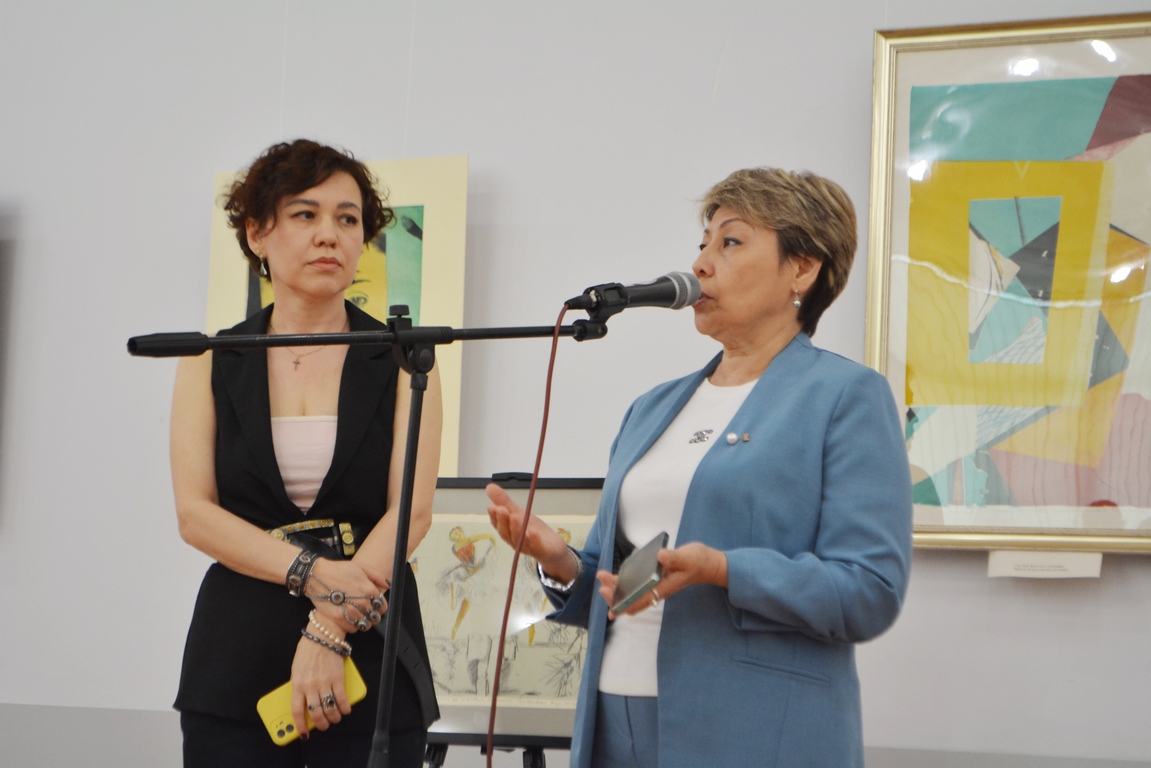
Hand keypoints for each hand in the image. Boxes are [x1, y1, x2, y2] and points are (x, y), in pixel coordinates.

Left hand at [290, 634, 351, 736]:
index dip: (300, 725)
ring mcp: (324, 682)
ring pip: (329, 709)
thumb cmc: (308, 651)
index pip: (297, 711)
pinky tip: (345, 710)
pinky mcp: (338, 678)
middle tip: (324, 726)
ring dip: (333, 718)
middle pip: (315, 713)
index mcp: (297, 684)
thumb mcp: (297, 670)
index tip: (304, 733)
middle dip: (321, 724)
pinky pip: (341, 699)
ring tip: (335, 718)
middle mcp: (310, 686)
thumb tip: (304, 702)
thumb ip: (299, 686)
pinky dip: (344, 708)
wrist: (323, 635)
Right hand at [306, 558, 389, 633]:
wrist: (316, 576)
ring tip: (357, 615)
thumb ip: (377, 576)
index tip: (375, 606)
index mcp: (369, 590)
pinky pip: (353, 629)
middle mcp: (362, 603)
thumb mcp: (360, 567)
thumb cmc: (339, 570)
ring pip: (365, 625)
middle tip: (365, 611)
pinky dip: (352, 626)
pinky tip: (348, 618)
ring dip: (363, 622)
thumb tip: (388, 586)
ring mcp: (351, 612)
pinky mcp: (339, 619)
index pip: (383, 607)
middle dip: (372, 615)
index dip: (380, 607)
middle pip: (375, 617)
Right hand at [486, 483, 572, 578]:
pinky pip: (536, 547)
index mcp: (508, 532)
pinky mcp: (542, 551)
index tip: (491, 507)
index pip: (497, 526)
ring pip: (519, 541)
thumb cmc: (532, 531)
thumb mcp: (519, 513)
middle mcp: (515, 541)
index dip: (494, 517)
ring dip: (516, 529)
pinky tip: (533, 531)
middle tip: (501, 509)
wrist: (551, 548)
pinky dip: (534, 540)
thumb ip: (504, 502)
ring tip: (515, 516)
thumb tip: (489, 486)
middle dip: (503, 522)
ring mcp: (528, 548)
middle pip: (506, 534)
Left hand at [596, 542, 726, 618]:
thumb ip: (674, 558)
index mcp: (662, 589)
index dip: (621, 601)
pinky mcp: (654, 577)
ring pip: (631, 592)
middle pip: (631, 599)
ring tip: (602, 578)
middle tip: (601, 584)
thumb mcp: (687, 558)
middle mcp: (656, 590)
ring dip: (616, 589)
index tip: (608, 592)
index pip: (638, 600)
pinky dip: (623, 582)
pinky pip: (635, 583)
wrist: (706, 563)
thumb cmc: (698, 561)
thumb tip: (659, 556)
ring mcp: (654, 585)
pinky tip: (613, 577)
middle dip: (615, 595)